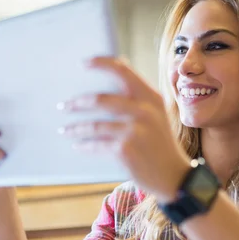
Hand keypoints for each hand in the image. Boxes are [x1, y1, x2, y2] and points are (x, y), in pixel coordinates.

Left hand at [58, 57, 189, 202]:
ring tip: (65, 130)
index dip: (101, 63)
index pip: (123, 71)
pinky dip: (84, 145)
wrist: (174, 176)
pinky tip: (77, 145)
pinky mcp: (125, 149)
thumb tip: (104, 90)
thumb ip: (138, 101)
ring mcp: (134, 130)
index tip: (83, 62)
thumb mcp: (157, 116)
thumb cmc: (161, 145)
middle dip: (77, 103)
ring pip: (94, 125)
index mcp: (151, 97)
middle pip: (101, 99)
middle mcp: (144, 110)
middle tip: (64, 105)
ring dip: (75, 128)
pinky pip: (96, 144)